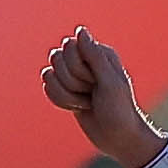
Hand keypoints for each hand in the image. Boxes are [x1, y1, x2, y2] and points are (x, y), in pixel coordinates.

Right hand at [41, 27, 166, 167]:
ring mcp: (74, 75)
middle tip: (91, 93)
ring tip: (86, 102)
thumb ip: (94, 55)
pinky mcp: (66, 89)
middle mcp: (86, 60)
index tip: (95, 82)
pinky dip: (60, 100)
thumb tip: (80, 30)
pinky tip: (78, 107)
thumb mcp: (110, 82)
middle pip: (57, 58)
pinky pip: (48, 86)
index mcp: (100, 53)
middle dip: (71, 81)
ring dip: (66, 94)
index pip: (70, 46)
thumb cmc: (119, 110)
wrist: (118, 138)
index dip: (77, 67)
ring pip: (49, 73)